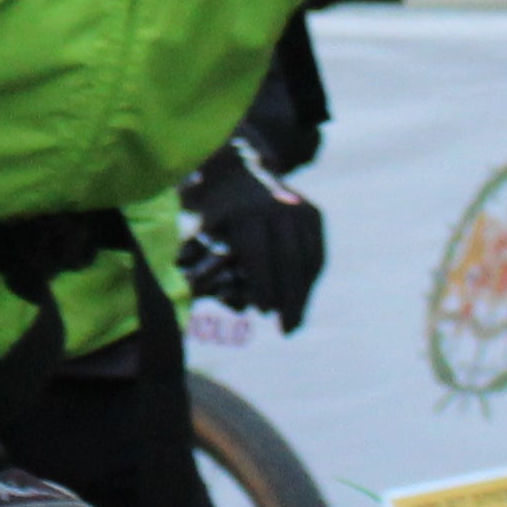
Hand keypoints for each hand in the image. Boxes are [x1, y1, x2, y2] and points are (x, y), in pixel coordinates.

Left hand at [187, 141, 327, 332]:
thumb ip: (196, 263)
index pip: (258, 255)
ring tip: (294, 324)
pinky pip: (316, 253)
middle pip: (289, 261)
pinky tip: (301, 301)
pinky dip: (310, 280)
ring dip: (303, 295)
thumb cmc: (211, 216)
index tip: (263, 312)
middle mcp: (277, 207)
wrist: (237, 175)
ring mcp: (299, 208)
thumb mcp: (199, 231)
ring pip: (307, 259)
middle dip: (289, 299)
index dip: (262, 286)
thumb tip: (190, 293)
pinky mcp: (314, 214)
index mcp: (245, 213)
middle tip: (287, 331)